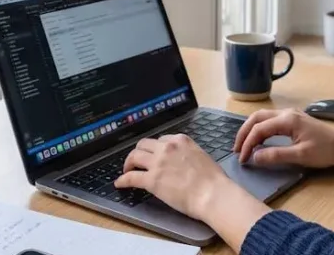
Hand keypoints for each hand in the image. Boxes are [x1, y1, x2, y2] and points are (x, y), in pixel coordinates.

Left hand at [115, 134, 235, 219]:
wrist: (212, 194)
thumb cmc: (213, 180)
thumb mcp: (201, 156)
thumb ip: (187, 154)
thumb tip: (181, 161)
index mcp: (180, 140)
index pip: (161, 140)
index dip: (156, 149)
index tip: (154, 155)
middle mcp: (167, 148)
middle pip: (144, 144)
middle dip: (139, 152)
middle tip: (137, 161)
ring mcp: (158, 163)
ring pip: (134, 156)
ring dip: (128, 163)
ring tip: (127, 170)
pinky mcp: (151, 180)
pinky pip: (131, 177)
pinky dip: (123, 180)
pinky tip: (119, 183)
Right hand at [234, 109, 333, 168]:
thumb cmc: (325, 151)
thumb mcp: (300, 156)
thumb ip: (276, 155)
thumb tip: (254, 157)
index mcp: (287, 120)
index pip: (259, 129)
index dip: (247, 144)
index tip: (242, 159)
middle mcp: (286, 113)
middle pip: (257, 118)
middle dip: (244, 133)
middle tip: (236, 149)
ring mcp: (290, 114)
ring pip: (263, 117)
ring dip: (251, 129)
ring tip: (243, 145)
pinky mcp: (294, 120)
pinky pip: (270, 120)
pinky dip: (260, 128)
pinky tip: (259, 140)